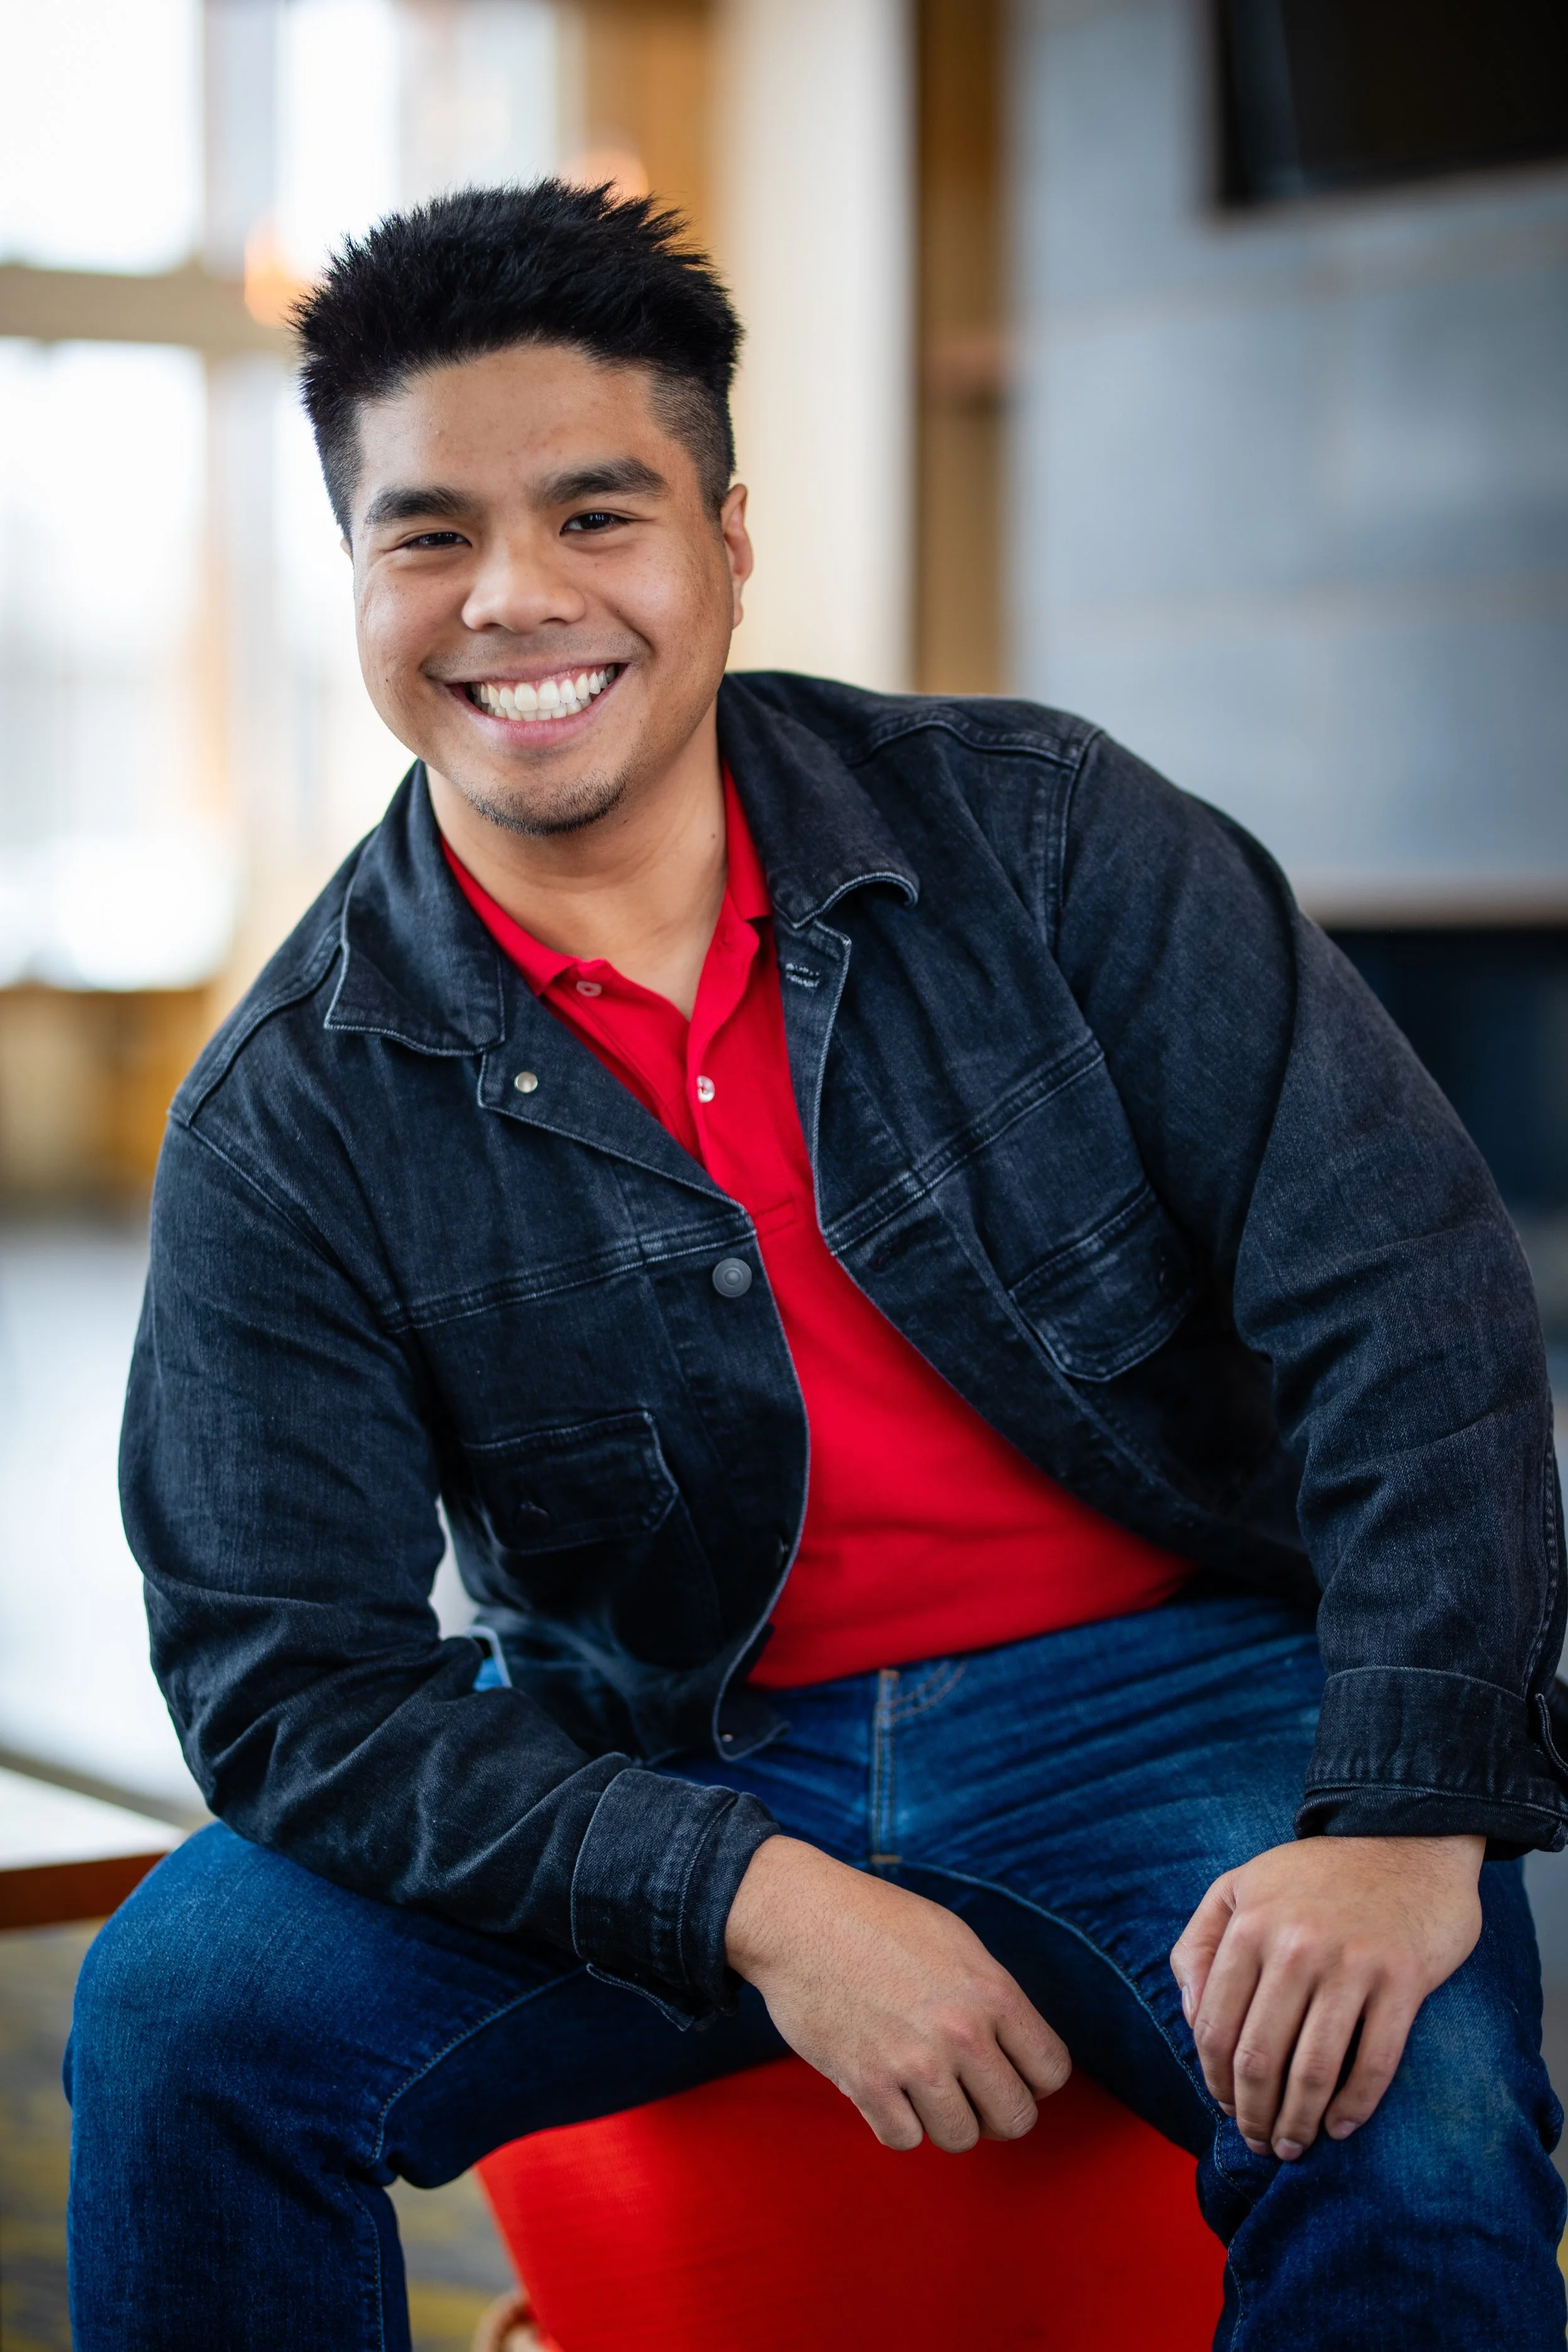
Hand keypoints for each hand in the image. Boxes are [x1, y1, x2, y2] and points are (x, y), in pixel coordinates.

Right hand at [724, 1836, 1070, 2151]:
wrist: (799, 1918)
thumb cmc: (878, 1921)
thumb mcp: (955, 1941)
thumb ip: (992, 1997)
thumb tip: (1017, 2052)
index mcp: (992, 1992)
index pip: (1051, 2071)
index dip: (1034, 2079)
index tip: (1009, 2072)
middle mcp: (961, 2032)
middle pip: (1015, 2119)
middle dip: (996, 2112)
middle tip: (970, 2092)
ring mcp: (914, 2062)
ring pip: (961, 2137)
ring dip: (945, 2119)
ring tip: (924, 2086)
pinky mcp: (867, 2085)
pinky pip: (904, 2139)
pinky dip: (898, 2123)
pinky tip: (889, 2089)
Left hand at [1170, 1833, 1483, 2160]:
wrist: (1405, 1843)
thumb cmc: (1314, 1877)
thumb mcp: (1239, 1888)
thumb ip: (1199, 1946)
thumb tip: (1190, 2017)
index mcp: (1249, 1925)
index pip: (1215, 2027)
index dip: (1214, 2080)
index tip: (1222, 2106)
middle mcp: (1295, 1946)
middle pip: (1260, 2057)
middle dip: (1252, 2113)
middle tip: (1257, 2141)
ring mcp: (1351, 1964)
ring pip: (1313, 2070)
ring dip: (1297, 2122)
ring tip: (1292, 2147)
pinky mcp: (1403, 1979)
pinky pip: (1374, 2062)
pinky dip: (1354, 2106)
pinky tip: (1339, 2127)